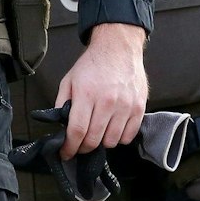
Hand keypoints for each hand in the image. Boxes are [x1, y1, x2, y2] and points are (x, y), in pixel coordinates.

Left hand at [55, 22, 147, 156]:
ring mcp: (125, 105)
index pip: (77, 131)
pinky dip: (119, 138)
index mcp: (87, 94)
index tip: (66, 153)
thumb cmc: (93, 64)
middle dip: (83, 148)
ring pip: (112, 141)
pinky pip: (128, 136)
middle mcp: (107, 101)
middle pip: (94, 139)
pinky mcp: (139, 108)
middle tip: (80, 145)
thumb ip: (61, 102)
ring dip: (102, 142)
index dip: (70, 147)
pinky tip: (112, 128)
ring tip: (97, 133)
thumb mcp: (69, 79)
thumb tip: (60, 125)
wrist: (118, 48)